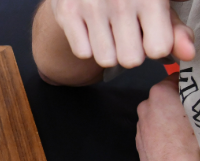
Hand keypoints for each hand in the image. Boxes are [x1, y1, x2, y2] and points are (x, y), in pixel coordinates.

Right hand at [50, 0, 195, 67]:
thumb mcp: (159, 5)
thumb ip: (175, 31)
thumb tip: (189, 54)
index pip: (158, 49)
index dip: (154, 47)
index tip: (149, 34)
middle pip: (131, 60)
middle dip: (130, 52)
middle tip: (127, 34)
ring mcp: (92, 5)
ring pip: (106, 59)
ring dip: (108, 52)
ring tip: (109, 32)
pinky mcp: (68, 11)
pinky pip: (82, 52)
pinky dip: (87, 46)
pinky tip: (91, 28)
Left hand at [136, 74, 199, 160]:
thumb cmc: (191, 146)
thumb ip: (197, 98)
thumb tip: (196, 100)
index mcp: (160, 93)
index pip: (178, 77)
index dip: (193, 83)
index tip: (198, 89)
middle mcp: (146, 107)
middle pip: (169, 96)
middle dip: (184, 100)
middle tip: (197, 110)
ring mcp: (141, 125)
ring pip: (163, 114)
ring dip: (176, 116)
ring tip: (192, 126)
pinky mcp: (141, 141)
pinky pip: (158, 130)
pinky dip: (168, 131)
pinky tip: (182, 140)